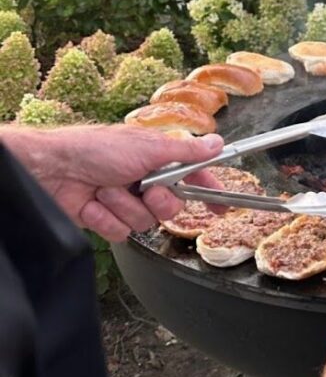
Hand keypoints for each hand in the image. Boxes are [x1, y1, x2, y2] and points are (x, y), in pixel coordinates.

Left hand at [4, 124, 224, 241]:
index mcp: (158, 160)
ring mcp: (125, 201)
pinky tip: (93, 204)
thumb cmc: (97, 148)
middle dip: (156, 201)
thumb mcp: (148, 148)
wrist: (54, 170)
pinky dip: (106, 219)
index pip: (193, 176)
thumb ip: (186, 151)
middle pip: (171, 207)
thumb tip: (217, 144)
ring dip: (124, 206)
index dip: (208, 190)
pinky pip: (121, 233)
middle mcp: (144, 181)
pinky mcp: (106, 219)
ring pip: (144, 222)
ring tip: (106, 189)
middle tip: (144, 188)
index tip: (221, 205)